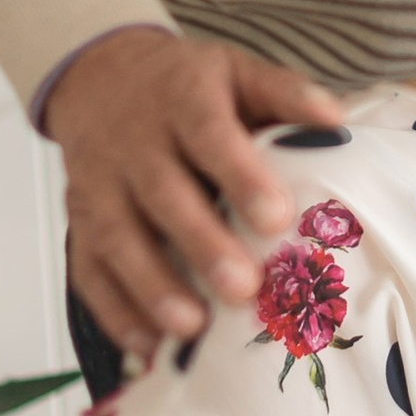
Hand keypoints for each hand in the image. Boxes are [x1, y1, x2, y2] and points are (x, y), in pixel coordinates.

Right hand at [44, 27, 346, 360]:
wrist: (101, 77)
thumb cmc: (187, 85)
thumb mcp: (236, 71)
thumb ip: (284, 94)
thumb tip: (338, 121)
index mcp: (182, 98)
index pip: (209, 133)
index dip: (240, 174)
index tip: (277, 216)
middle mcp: (134, 142)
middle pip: (163, 193)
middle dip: (200, 243)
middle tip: (243, 287)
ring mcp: (99, 184)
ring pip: (118, 237)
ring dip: (152, 286)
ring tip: (191, 327)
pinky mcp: (78, 222)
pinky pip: (87, 270)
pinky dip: (113, 311)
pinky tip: (147, 345)